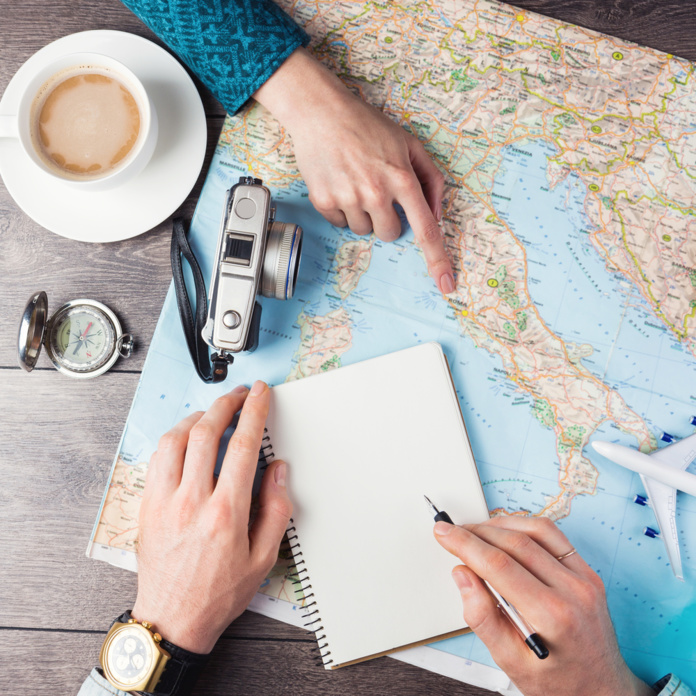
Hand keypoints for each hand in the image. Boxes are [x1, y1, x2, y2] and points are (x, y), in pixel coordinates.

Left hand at [132, 381, 291, 653]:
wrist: (172, 620)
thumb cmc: (218, 593)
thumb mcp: (264, 558)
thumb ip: (276, 509)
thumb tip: (277, 470)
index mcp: (226, 512)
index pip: (244, 445)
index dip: (255, 411)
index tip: (261, 394)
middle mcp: (192, 500)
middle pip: (207, 431)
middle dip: (227, 403)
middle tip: (240, 394)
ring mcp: (165, 501)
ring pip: (176, 438)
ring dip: (197, 416)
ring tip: (213, 412)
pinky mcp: (147, 505)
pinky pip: (157, 457)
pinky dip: (174, 437)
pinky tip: (186, 437)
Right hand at [254, 48, 454, 294]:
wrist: (321, 112)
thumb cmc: (368, 126)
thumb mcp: (409, 143)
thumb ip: (431, 179)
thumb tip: (435, 215)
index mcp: (402, 178)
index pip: (426, 229)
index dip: (438, 259)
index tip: (446, 284)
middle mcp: (376, 192)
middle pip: (390, 234)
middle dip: (387, 220)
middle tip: (378, 192)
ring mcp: (348, 198)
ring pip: (363, 231)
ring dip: (363, 214)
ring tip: (356, 183)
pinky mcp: (323, 201)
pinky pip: (340, 224)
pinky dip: (342, 210)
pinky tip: (340, 184)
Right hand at [434, 517, 653, 695]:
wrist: (603, 692)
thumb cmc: (558, 684)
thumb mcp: (511, 663)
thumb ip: (482, 618)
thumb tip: (462, 575)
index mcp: (552, 616)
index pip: (498, 565)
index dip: (465, 544)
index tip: (443, 533)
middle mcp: (573, 591)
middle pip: (515, 543)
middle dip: (476, 532)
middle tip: (452, 532)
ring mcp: (585, 579)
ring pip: (536, 530)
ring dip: (500, 525)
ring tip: (475, 532)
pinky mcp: (589, 573)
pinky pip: (554, 536)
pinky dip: (525, 527)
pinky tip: (506, 533)